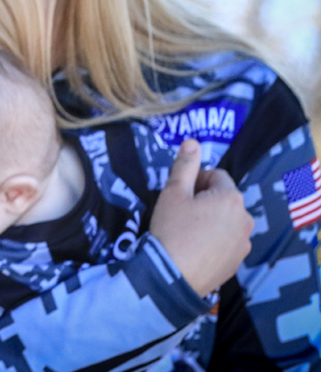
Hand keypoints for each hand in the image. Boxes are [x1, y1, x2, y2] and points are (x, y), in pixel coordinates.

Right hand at [149, 139, 253, 295]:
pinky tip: (194, 248)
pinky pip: (226, 241)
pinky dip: (213, 240)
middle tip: (180, 213)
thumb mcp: (172, 193)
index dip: (194, 181)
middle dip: (204, 200)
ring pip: (226, 221)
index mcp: (231, 197)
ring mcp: (244, 242)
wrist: (172, 277)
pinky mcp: (238, 261)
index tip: (178, 194)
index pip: (216, 176)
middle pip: (223, 198)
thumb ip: (184, 166)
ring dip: (210, 220)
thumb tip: (192, 141)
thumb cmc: (171, 229)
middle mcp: (245, 218)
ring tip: (186, 233)